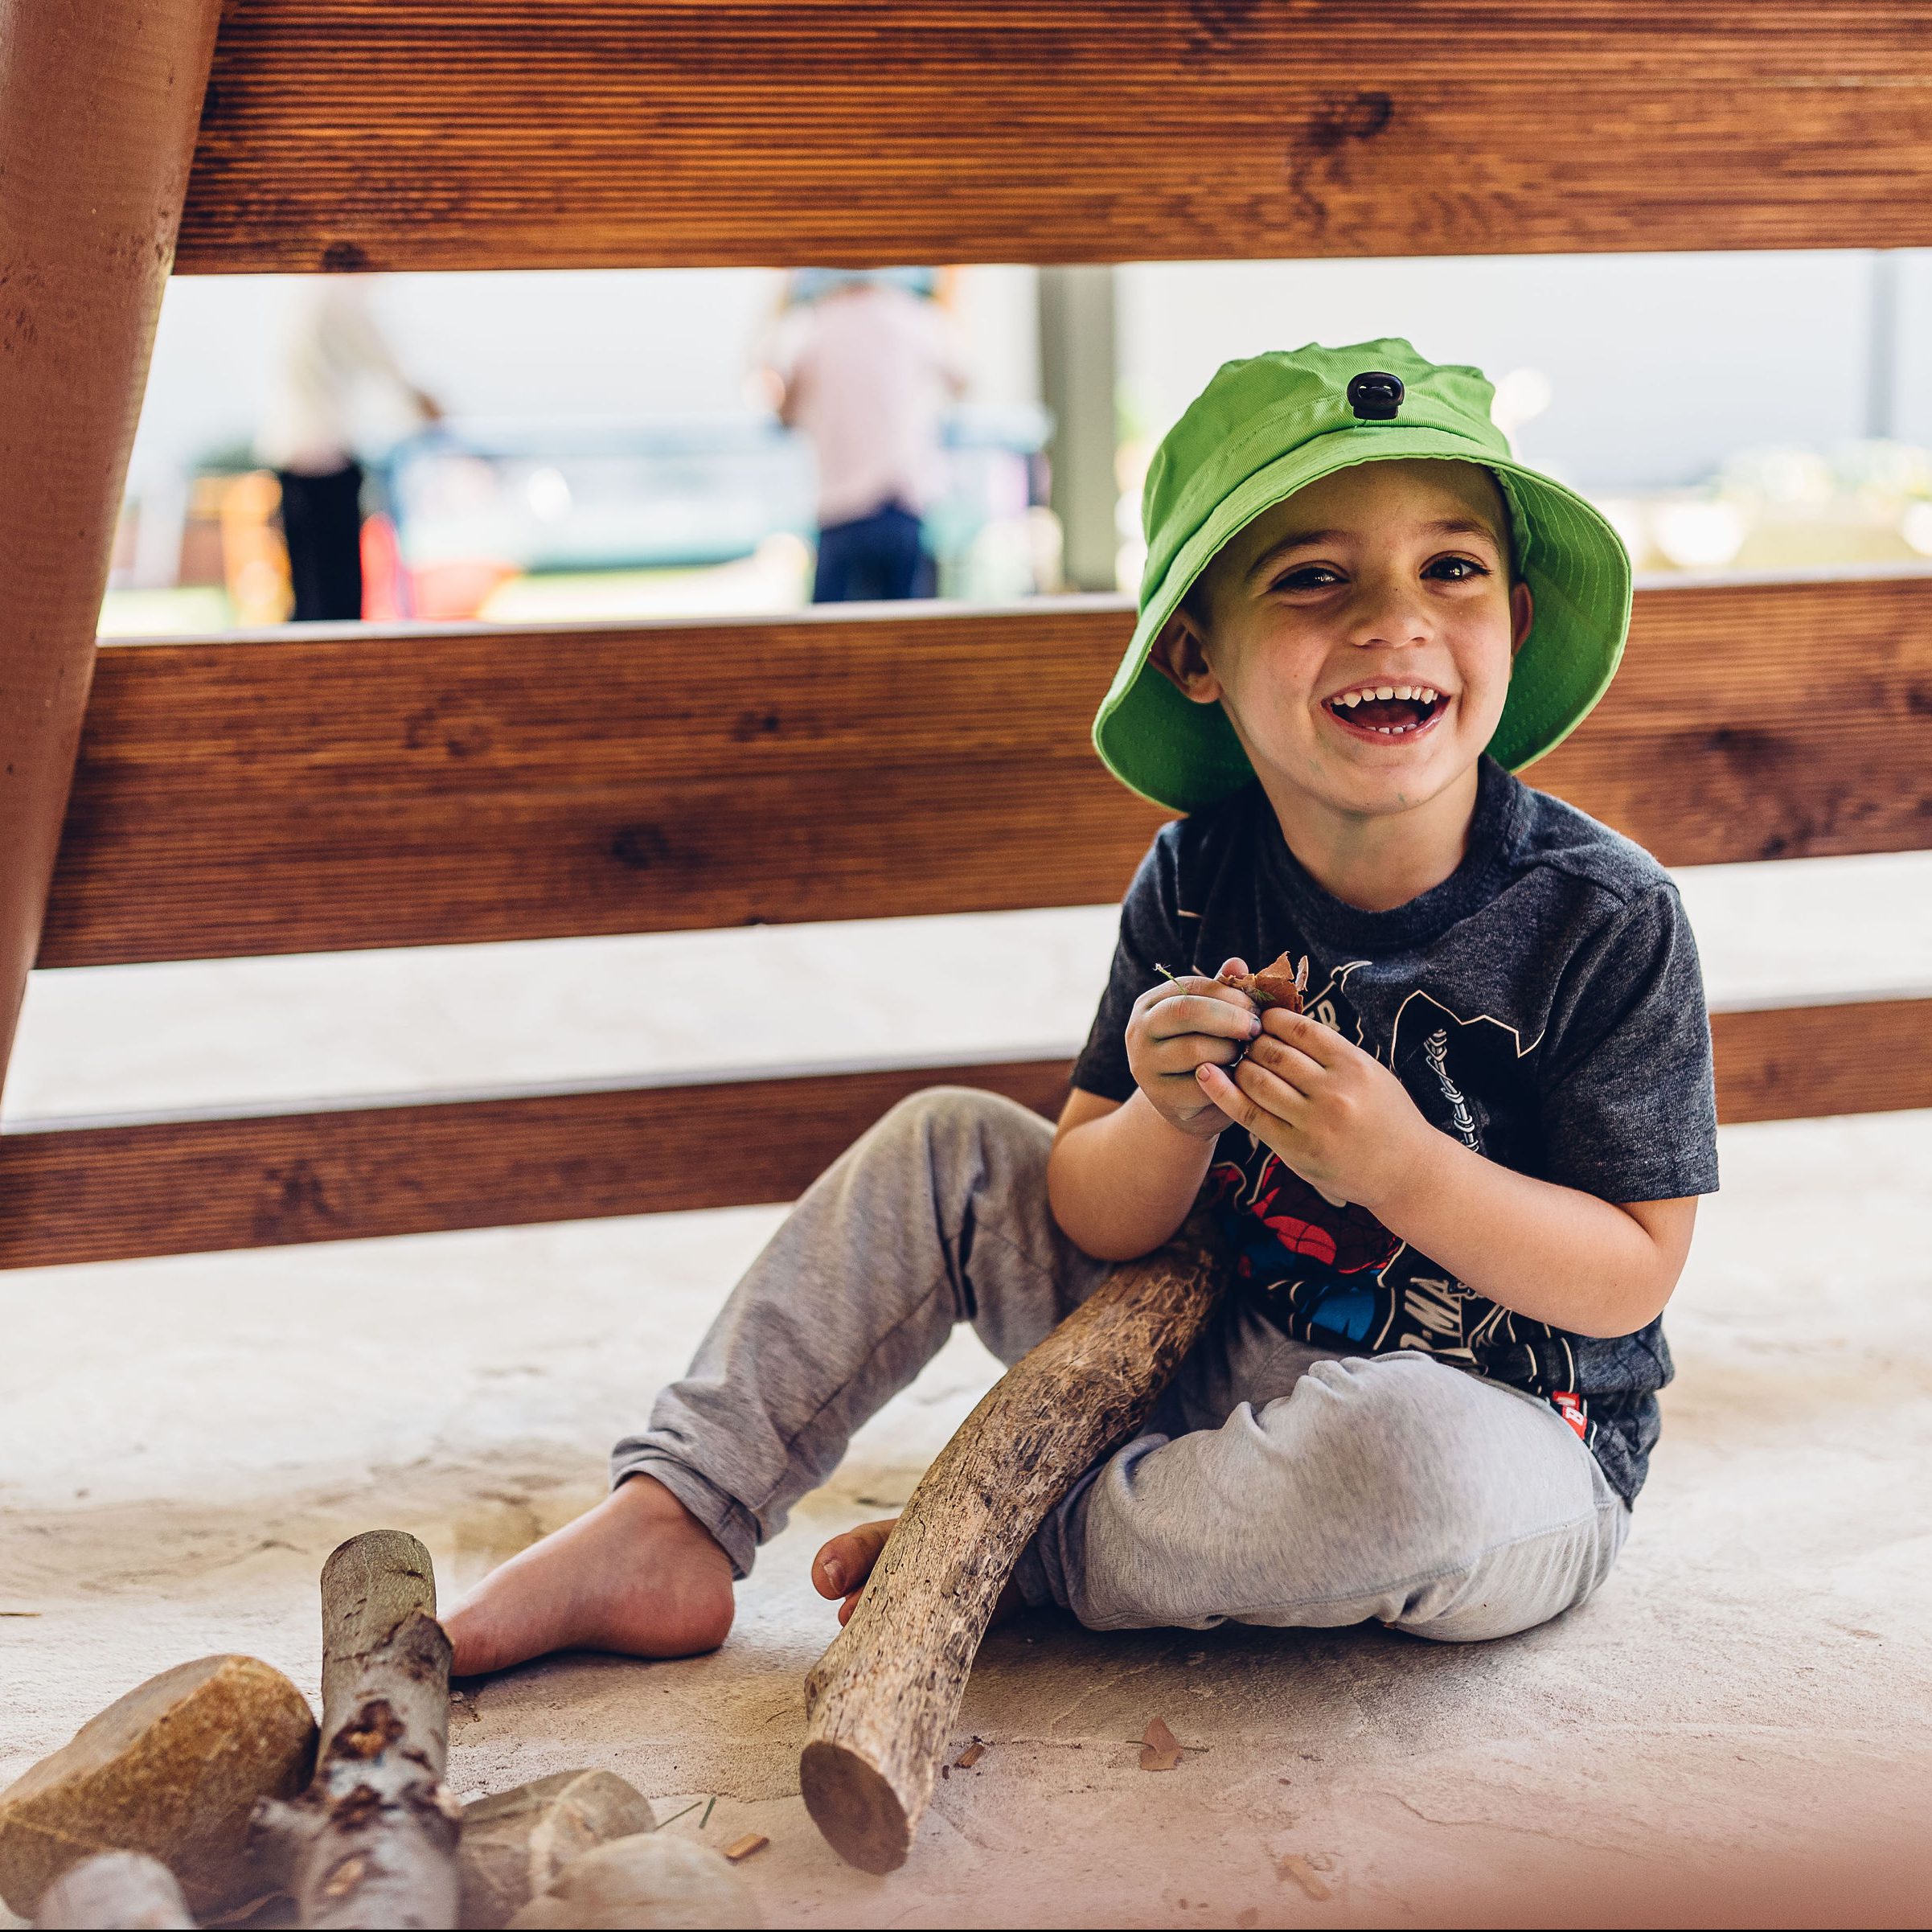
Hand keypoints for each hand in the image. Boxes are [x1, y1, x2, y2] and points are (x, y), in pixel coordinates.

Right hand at [1125, 959, 1261, 1138]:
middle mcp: (1139, 1031)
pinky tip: (1236, 1077)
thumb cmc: (1204, 1050)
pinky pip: (1202, 1084)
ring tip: (1243, 1054)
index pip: (1192, 987)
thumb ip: (1223, 991)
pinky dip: (1226, 1080)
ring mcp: (1145, 1065)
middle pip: (1186, 1012)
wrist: (1187, 1103)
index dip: (1230, 994)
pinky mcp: (1161, 1096)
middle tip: (1257, 1029)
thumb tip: (1238, 963)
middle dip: (1230, 1018)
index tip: (1258, 1007)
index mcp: (1151, 1003)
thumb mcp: (1211, 1018)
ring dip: (1230, 1051)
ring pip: (1195, 1049)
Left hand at [1194, 1004, 1434, 1213]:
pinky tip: (1206, 1074)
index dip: (1271, 1018)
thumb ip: (1330, 1050)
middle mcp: (1334, 1092)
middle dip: (1252, 1042)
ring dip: (1239, 1065)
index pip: (1297, 1028)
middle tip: (1242, 1039)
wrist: (1406, 1171)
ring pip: (1256, 1080)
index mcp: (1354, 1065)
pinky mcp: (1295, 1150)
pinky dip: (1222, 1091)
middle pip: (1272, 1052)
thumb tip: (1281, 1018)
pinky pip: (1249, 1115)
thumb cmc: (1387, 1115)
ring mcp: (1313, 1123)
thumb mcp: (1370, 1072)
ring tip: (1238, 1061)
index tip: (1261, 1017)